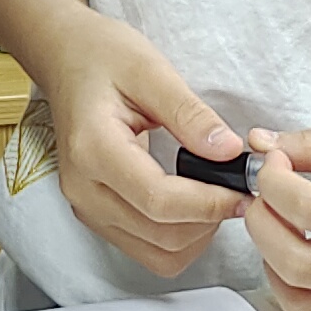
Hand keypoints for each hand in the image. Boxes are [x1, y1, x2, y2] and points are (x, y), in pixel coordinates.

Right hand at [26, 5, 251, 279]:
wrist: (64, 58)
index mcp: (92, 148)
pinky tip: (194, 205)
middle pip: (161, 235)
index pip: (158, 200)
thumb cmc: (103, 56)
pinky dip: (179, 238)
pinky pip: (147, 250)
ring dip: (197, 235)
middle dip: (209, 220)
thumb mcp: (150, 69)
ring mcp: (86, 207)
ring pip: (157, 254)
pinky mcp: (95, 215)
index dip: (209, 203)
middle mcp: (83, 189)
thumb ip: (190, 113)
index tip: (245, 190)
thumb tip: (230, 152)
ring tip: (217, 196)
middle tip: (239, 189)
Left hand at [243, 124, 310, 310]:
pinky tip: (310, 270)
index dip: (271, 180)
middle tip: (264, 196)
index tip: (271, 162)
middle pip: (292, 263)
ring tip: (284, 232)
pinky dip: (302, 304)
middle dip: (261, 223)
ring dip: (274, 266)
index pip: (304, 209)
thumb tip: (262, 143)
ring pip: (300, 308)